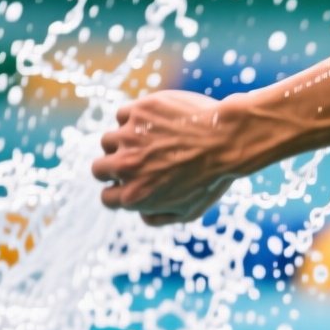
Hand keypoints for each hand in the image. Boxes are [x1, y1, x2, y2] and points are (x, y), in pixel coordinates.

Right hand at [93, 90, 246, 225]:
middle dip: (113, 167)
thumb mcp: (190, 210)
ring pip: (109, 140)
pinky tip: (160, 123)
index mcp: (134, 196)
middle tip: (136, 160)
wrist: (231, 140)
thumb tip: (139, 213)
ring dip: (125, 141)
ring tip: (153, 141)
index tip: (133, 183)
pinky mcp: (137, 112)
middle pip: (98, 169)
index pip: (107, 197)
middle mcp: (125, 167)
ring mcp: (128, 137)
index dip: (119, 190)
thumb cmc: (214, 178)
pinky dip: (136, 119)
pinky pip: (124, 115)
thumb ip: (159, 217)